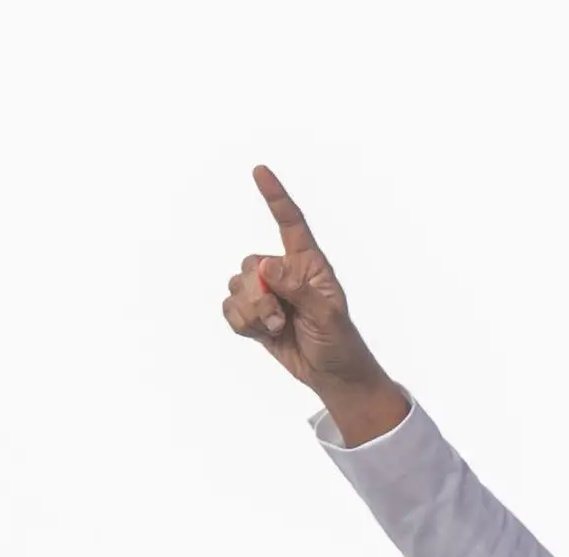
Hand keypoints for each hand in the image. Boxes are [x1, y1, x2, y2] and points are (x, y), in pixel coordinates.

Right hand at [220, 165, 408, 443]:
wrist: (332, 374)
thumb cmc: (339, 340)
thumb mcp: (326, 315)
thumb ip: (297, 288)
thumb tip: (266, 266)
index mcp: (308, 263)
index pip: (290, 222)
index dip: (275, 196)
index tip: (260, 171)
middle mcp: (284, 272)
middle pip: (249, 264)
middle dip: (258, 295)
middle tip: (282, 319)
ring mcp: (266, 292)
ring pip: (235, 287)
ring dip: (252, 314)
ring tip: (278, 328)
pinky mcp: (254, 315)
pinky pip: (229, 309)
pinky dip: (242, 324)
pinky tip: (263, 333)